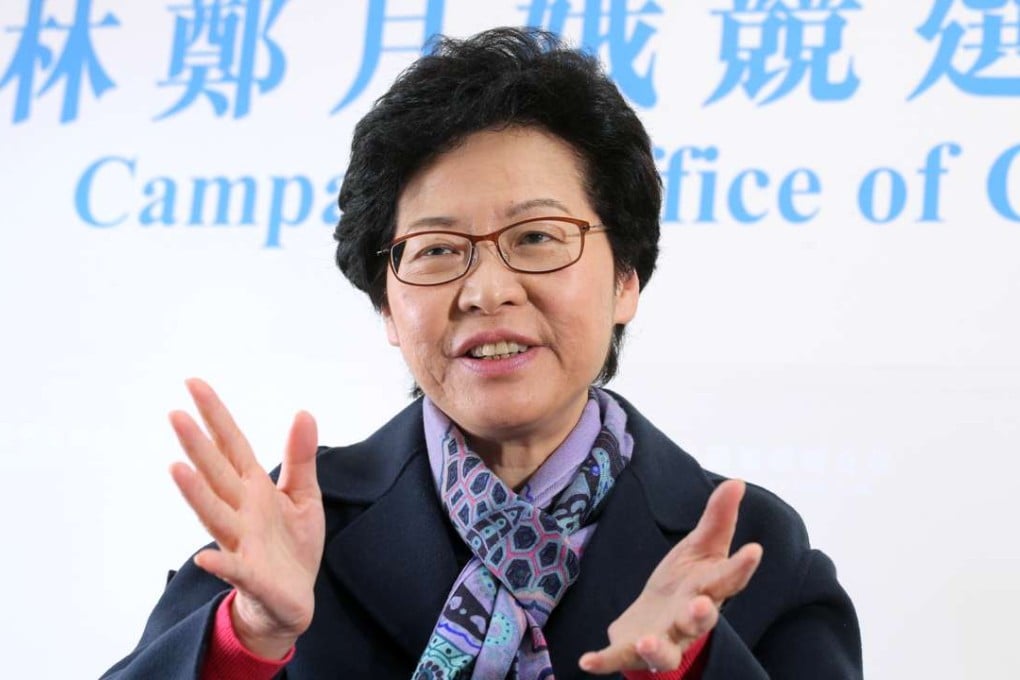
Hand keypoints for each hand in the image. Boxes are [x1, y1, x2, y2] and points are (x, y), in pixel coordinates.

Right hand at [168, 378, 323, 658]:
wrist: (294, 600)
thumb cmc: (292, 545)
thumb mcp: (303, 495)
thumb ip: (300, 456)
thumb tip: (303, 411)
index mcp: (253, 488)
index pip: (231, 445)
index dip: (215, 415)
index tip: (193, 383)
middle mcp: (240, 511)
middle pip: (216, 473)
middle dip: (197, 445)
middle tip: (175, 414)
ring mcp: (241, 542)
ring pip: (215, 514)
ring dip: (196, 493)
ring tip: (176, 468)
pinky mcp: (252, 576)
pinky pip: (234, 569)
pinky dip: (219, 564)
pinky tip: (204, 557)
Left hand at [579, 479, 762, 673]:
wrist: (656, 621)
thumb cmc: (687, 583)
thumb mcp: (701, 547)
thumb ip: (718, 517)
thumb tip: (737, 481)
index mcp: (708, 589)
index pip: (729, 578)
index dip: (742, 566)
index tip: (754, 549)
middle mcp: (689, 619)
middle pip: (700, 621)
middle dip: (702, 615)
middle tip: (702, 606)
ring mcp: (663, 639)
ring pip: (665, 651)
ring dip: (657, 650)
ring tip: (647, 643)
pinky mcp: (632, 650)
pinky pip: (618, 658)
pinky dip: (604, 661)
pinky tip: (587, 661)